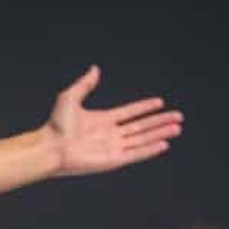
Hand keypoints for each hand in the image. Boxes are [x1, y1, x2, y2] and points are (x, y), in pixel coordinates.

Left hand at [44, 65, 182, 175]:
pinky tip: (164, 143)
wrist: (50, 146)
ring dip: (160, 133)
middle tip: (178, 116)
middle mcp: (111, 134)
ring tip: (177, 128)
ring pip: (142, 139)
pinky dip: (150, 149)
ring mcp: (113, 148)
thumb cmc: (56, 125)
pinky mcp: (114, 160)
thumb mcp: (70, 98)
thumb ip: (85, 84)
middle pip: (141, 126)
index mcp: (103, 120)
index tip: (160, 102)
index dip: (145, 108)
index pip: (130, 113)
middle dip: (160, 121)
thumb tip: (95, 68)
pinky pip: (136, 154)